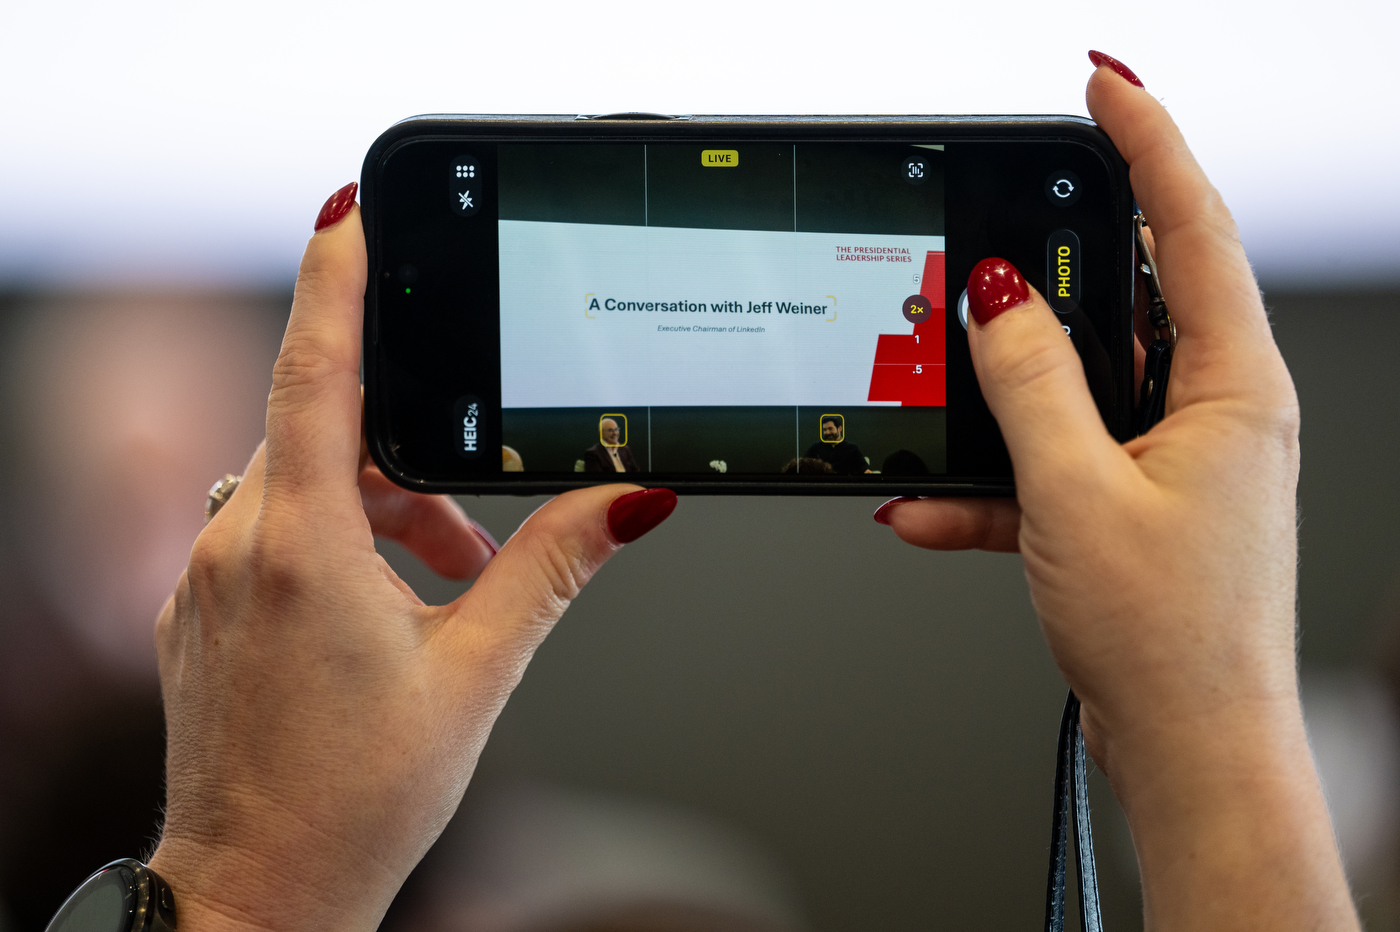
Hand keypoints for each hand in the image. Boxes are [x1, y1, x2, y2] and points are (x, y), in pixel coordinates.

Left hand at [147, 189, 676, 931]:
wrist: (258, 893)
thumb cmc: (355, 800)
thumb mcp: (476, 671)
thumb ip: (553, 566)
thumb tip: (630, 502)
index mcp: (300, 546)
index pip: (317, 370)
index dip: (338, 277)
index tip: (351, 207)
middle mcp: (234, 545)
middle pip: (326, 427)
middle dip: (414, 453)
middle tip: (474, 524)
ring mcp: (204, 577)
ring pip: (303, 480)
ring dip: (386, 506)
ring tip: (450, 582)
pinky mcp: (200, 607)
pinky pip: (273, 527)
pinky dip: (341, 538)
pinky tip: (390, 604)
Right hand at [874, 55, 1355, 929]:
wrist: (1187, 752)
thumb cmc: (1173, 639)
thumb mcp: (1079, 494)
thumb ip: (1030, 385)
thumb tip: (992, 299)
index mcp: (1231, 387)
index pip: (1188, 228)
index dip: (1144, 144)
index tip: (1102, 87)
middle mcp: (1211, 412)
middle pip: (1120, 301)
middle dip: (1039, 284)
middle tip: (980, 257)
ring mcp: (1171, 460)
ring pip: (1070, 389)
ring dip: (996, 406)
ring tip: (938, 402)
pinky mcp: (1130, 505)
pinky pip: (1049, 467)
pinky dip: (989, 485)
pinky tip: (929, 507)